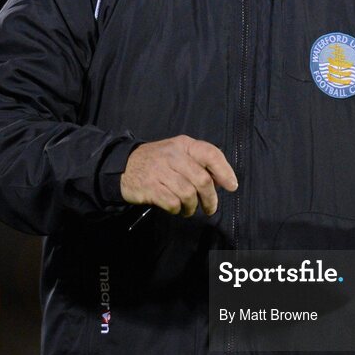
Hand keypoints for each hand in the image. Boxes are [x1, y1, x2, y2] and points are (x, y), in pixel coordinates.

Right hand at [120, 136, 237, 216]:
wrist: (123, 166)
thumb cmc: (157, 162)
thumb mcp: (177, 153)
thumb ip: (198, 163)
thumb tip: (222, 181)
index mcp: (183, 144)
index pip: (211, 153)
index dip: (225, 171)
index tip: (232, 186)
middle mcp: (173, 155)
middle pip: (202, 179)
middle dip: (210, 198)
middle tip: (210, 208)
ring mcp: (160, 171)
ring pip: (188, 194)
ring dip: (192, 206)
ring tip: (189, 209)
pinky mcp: (150, 187)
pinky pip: (172, 202)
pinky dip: (178, 209)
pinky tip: (176, 209)